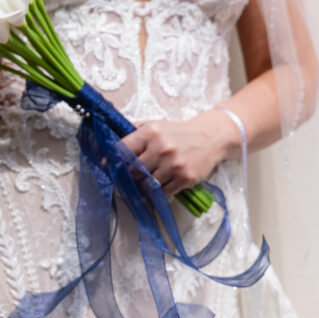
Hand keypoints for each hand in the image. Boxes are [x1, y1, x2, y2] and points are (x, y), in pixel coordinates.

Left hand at [121, 111, 237, 194]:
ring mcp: (174, 164)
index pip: (123, 150)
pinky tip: (159, 184)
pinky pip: (163, 192)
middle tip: (126, 178)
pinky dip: (158, 191)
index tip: (108, 167)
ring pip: (147, 184)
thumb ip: (134, 132)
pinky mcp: (185, 178)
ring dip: (143, 185)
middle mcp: (162, 148)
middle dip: (128, 176)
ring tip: (145, 181)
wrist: (210, 137)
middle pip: (133, 171)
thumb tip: (110, 139)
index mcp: (151, 133)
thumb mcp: (155, 125)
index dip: (113, 160)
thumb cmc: (178, 133)